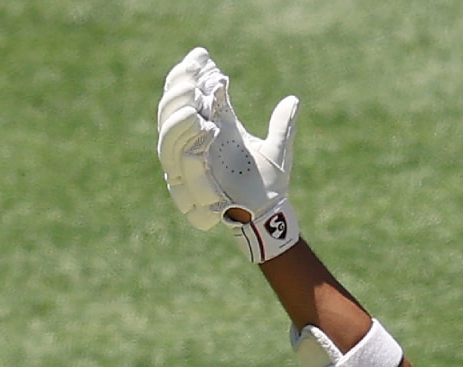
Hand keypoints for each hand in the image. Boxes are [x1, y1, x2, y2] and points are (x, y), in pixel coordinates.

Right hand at [157, 47, 302, 262]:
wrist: (268, 214)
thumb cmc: (270, 185)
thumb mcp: (278, 149)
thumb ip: (282, 124)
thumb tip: (293, 100)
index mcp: (214, 127)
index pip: (191, 94)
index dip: (190, 74)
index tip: (201, 55)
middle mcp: (197, 141)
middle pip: (172, 108)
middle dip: (179, 87)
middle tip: (194, 72)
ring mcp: (190, 159)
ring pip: (168, 131)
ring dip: (178, 112)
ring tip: (195, 96)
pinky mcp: (188, 178)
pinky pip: (177, 157)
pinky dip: (186, 139)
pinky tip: (202, 123)